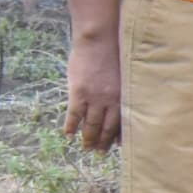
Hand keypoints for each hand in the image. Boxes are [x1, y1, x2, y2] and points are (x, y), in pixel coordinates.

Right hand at [66, 29, 120, 151]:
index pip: (123, 122)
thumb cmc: (114, 53)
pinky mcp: (79, 93)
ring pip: (90, 125)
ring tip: (86, 148)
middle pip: (106, 127)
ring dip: (88, 139)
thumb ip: (121, 90)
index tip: (117, 147)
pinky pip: (74, 115)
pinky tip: (68, 135)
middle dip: (103, 142)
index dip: (119, 136)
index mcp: (124, 95)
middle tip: (99, 153)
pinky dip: (70, 126)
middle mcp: (111, 100)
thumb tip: (119, 103)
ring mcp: (94, 97)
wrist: (100, 39)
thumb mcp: (123, 74)